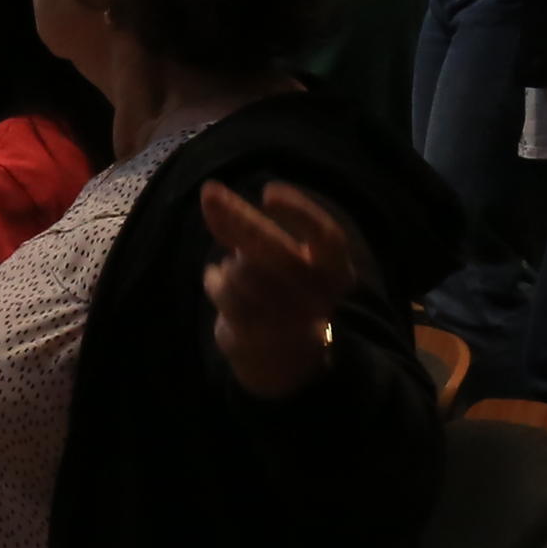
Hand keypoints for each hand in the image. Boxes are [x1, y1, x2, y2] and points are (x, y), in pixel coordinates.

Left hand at [200, 178, 365, 401]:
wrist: (280, 355)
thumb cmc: (278, 288)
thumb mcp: (274, 253)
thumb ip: (245, 223)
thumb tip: (210, 193)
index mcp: (335, 270)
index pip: (327, 236)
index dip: (299, 212)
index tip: (268, 192)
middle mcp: (319, 296)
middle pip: (276, 248)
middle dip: (240, 217)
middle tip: (211, 193)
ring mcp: (288, 319)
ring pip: (242, 268)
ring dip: (229, 263)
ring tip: (237, 274)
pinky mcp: (256, 333)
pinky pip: (223, 291)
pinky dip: (214, 281)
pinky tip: (220, 284)